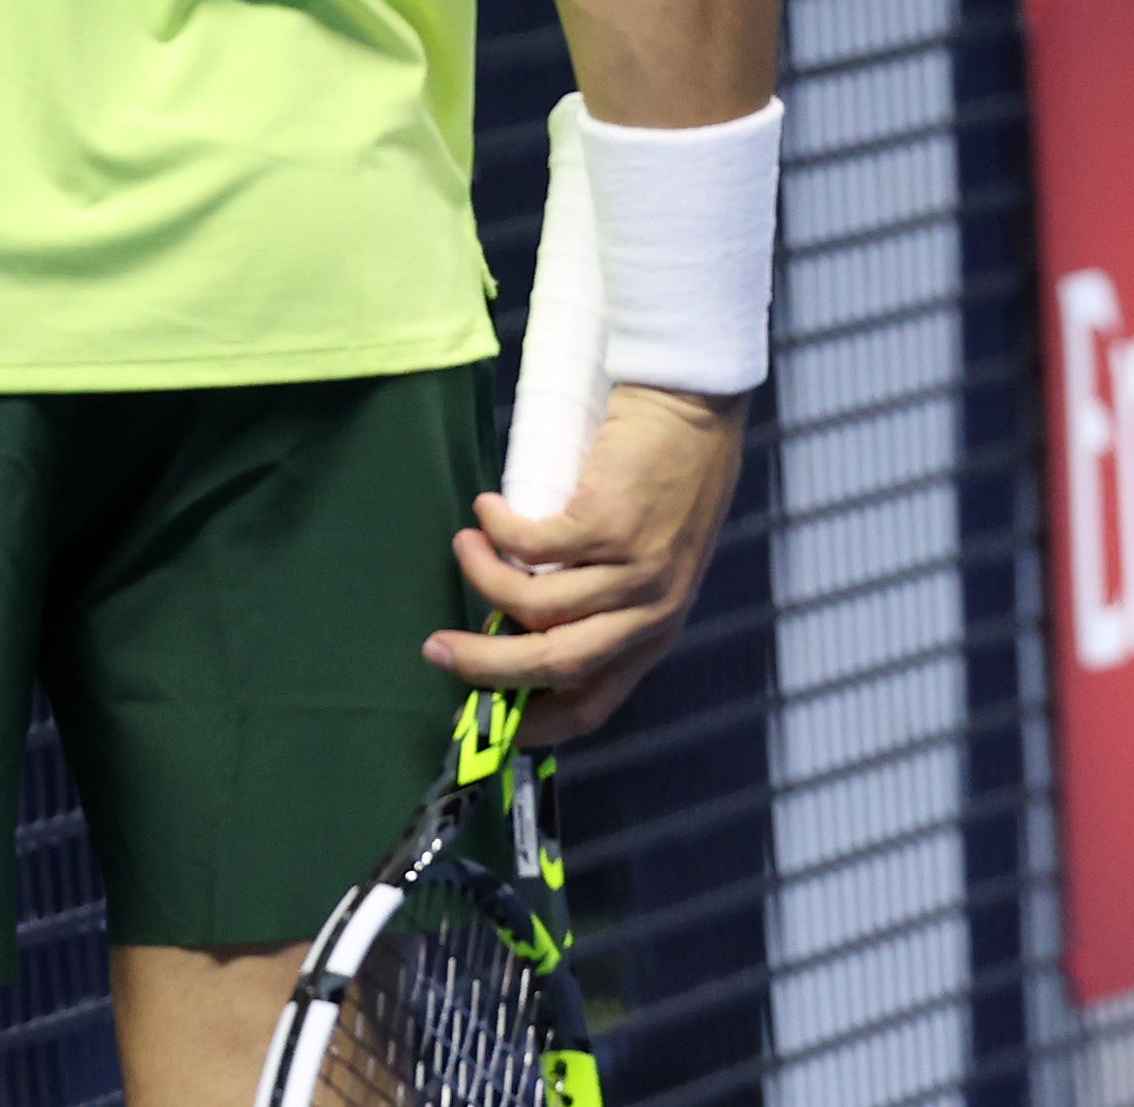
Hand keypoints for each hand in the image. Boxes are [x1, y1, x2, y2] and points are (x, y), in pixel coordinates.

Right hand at [426, 381, 748, 742]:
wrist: (697, 409)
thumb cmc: (668, 479)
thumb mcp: (647, 559)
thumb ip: (602, 596)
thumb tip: (520, 619)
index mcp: (655, 632)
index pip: (593, 704)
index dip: (534, 725)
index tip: (481, 717)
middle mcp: (649, 613)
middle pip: (554, 667)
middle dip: (483, 666)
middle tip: (436, 649)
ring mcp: (633, 571)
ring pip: (533, 606)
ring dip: (482, 577)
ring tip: (464, 544)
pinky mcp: (610, 524)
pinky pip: (531, 544)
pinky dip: (496, 528)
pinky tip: (487, 508)